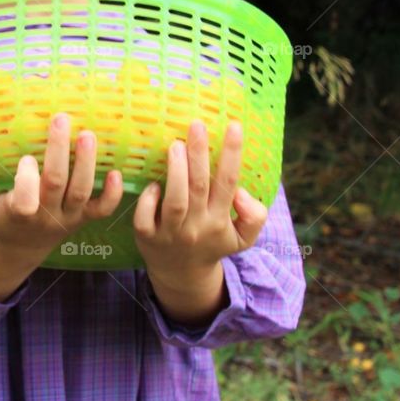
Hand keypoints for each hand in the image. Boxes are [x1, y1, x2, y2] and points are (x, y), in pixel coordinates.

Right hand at [0, 112, 124, 256]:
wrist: (24, 246)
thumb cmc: (0, 221)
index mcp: (19, 215)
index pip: (25, 203)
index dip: (26, 181)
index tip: (25, 158)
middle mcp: (47, 217)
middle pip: (56, 184)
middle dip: (58, 152)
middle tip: (60, 119)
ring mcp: (69, 217)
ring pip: (81, 192)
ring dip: (86, 164)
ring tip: (87, 135)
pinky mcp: (85, 217)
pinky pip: (102, 210)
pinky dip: (112, 194)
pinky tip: (116, 172)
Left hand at [132, 119, 268, 285]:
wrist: (182, 275)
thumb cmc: (213, 243)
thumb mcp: (243, 237)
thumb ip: (254, 216)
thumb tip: (242, 193)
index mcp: (220, 219)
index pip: (229, 183)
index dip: (232, 153)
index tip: (234, 125)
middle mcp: (196, 225)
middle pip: (200, 187)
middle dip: (199, 155)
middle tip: (196, 125)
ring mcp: (171, 232)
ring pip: (175, 202)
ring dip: (175, 172)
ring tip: (175, 145)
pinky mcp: (147, 237)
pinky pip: (145, 218)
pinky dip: (148, 200)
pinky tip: (152, 183)